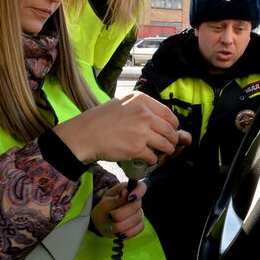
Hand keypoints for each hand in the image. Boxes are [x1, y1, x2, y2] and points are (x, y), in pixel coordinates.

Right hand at [53, 91, 189, 164]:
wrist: (86, 134)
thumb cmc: (101, 119)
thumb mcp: (122, 103)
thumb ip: (141, 107)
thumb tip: (158, 119)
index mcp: (141, 100)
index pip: (168, 113)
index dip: (173, 124)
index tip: (172, 129)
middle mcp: (144, 114)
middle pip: (169, 130)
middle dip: (172, 139)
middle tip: (171, 144)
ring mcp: (141, 132)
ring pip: (165, 144)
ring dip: (166, 150)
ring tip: (164, 152)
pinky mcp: (137, 148)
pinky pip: (153, 156)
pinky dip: (152, 159)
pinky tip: (148, 158)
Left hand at [91, 180, 146, 238]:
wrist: (101, 226)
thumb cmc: (102, 212)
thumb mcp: (104, 205)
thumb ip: (115, 200)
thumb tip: (126, 192)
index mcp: (126, 190)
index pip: (141, 186)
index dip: (139, 191)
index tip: (130, 198)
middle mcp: (134, 200)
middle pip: (137, 205)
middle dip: (122, 213)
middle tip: (112, 216)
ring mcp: (138, 212)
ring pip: (137, 218)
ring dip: (122, 224)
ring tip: (112, 226)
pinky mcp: (139, 224)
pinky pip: (139, 228)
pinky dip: (128, 232)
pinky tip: (120, 233)